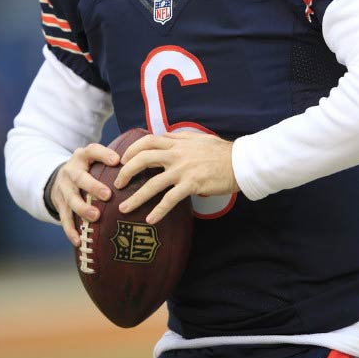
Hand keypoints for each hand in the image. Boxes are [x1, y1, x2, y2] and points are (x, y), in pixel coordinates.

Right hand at [51, 143, 119, 245]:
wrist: (60, 176)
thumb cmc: (88, 167)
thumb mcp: (95, 157)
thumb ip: (112, 158)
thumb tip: (140, 163)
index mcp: (82, 156)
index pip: (92, 151)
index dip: (103, 155)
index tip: (117, 161)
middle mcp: (70, 171)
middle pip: (80, 178)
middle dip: (93, 187)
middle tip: (107, 195)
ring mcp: (63, 188)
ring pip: (71, 199)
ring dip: (82, 209)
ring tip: (96, 217)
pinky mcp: (59, 204)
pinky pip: (64, 218)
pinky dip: (70, 230)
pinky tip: (79, 240)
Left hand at [114, 131, 238, 223]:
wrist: (240, 162)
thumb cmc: (221, 151)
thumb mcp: (198, 138)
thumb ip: (180, 138)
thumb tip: (165, 138)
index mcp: (178, 142)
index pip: (147, 141)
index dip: (131, 149)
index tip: (122, 160)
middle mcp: (177, 154)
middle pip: (143, 159)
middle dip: (126, 171)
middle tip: (117, 184)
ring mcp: (183, 170)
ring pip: (153, 183)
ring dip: (136, 197)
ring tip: (124, 208)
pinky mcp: (192, 185)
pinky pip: (170, 199)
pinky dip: (158, 210)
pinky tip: (150, 219)